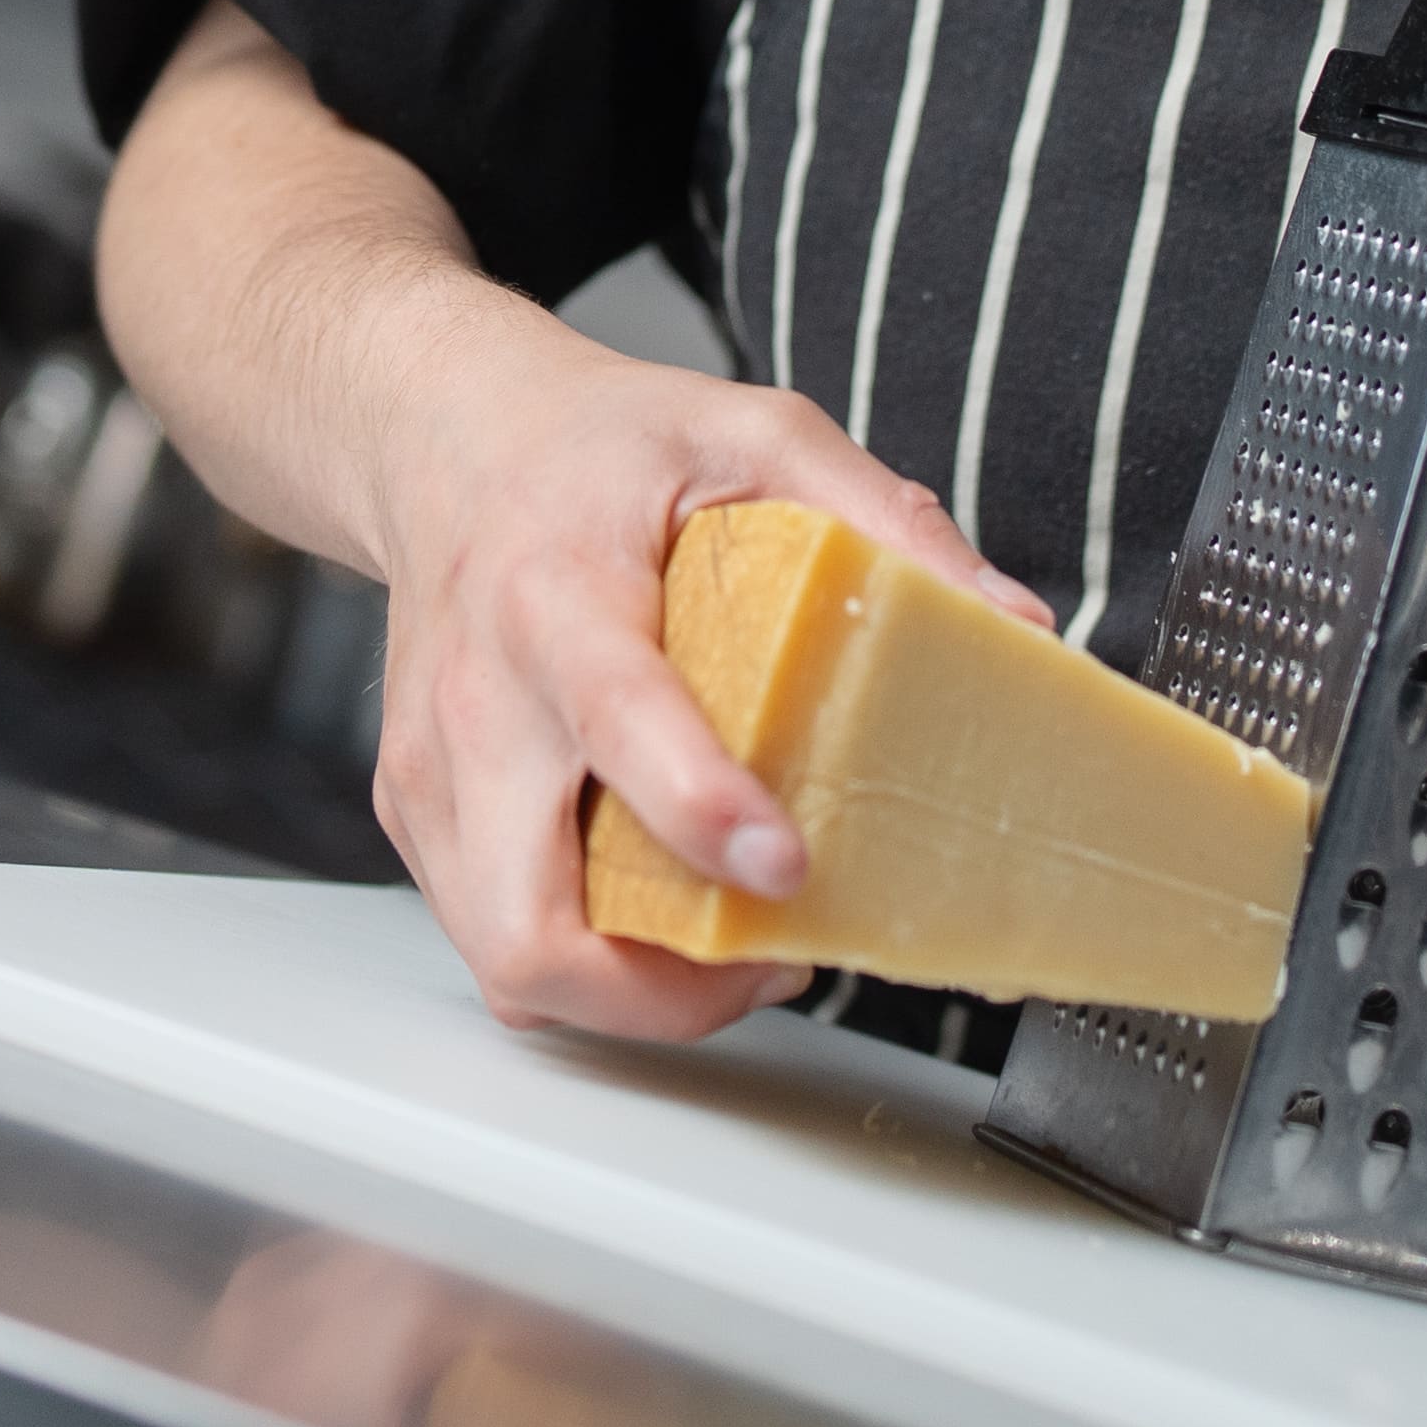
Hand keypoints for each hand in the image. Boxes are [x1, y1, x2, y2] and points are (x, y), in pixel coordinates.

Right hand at [359, 303, 1047, 1045]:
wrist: (447, 439)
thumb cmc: (596, 447)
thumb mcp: (753, 433)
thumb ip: (879, 517)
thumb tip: (1006, 620)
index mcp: (557, 595)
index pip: (616, 720)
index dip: (696, 809)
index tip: (782, 864)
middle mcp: (480, 701)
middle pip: (523, 919)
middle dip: (653, 990)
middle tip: (770, 951)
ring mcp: (433, 774)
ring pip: (506, 958)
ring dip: (629, 992)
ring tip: (732, 940)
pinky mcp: (420, 815)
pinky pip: (495, 935)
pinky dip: (585, 956)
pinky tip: (660, 904)